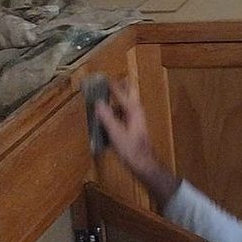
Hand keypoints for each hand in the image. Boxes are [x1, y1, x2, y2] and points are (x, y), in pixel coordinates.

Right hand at [96, 77, 178, 206]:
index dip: (112, 85)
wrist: (143, 163)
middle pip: (127, 95)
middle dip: (118, 87)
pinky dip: (113, 112)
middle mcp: (136, 112)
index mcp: (134, 110)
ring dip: (114, 99)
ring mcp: (135, 119)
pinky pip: (121, 114)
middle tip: (106, 81)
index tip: (103, 77)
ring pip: (124, 104)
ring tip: (101, 95)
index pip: (121, 93)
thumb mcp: (116, 133)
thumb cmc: (131, 149)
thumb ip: (107, 117)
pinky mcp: (131, 127)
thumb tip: (99, 103)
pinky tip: (104, 115)